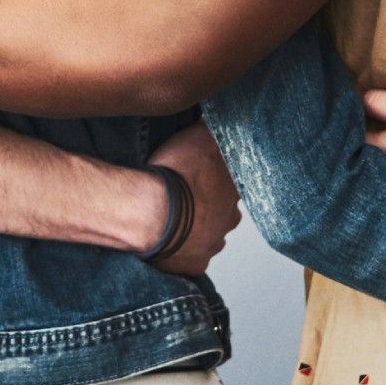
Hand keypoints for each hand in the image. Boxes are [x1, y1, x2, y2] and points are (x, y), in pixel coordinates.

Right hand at [144, 123, 242, 274]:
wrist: (152, 214)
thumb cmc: (175, 176)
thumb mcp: (198, 137)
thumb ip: (212, 128)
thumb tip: (223, 118)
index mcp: (233, 191)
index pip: (231, 186)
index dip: (214, 181)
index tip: (197, 177)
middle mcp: (228, 220)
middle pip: (222, 214)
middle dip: (207, 208)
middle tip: (182, 199)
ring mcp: (212, 245)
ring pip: (207, 237)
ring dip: (192, 230)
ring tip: (168, 220)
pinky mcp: (193, 265)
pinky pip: (188, 260)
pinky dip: (179, 253)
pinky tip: (165, 242)